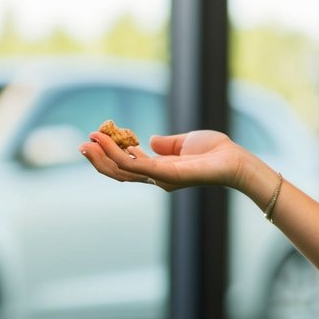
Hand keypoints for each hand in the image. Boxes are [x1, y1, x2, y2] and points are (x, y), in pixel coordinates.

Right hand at [80, 129, 254, 192]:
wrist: (236, 160)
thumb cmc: (217, 152)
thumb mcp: (186, 143)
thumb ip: (167, 144)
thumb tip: (150, 140)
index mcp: (159, 170)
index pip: (127, 166)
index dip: (109, 155)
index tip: (95, 139)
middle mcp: (156, 178)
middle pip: (119, 173)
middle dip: (98, 160)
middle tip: (82, 145)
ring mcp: (159, 179)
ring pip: (121, 171)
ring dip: (102, 156)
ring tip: (88, 141)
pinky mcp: (165, 175)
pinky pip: (134, 166)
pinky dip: (116, 154)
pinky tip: (105, 141)